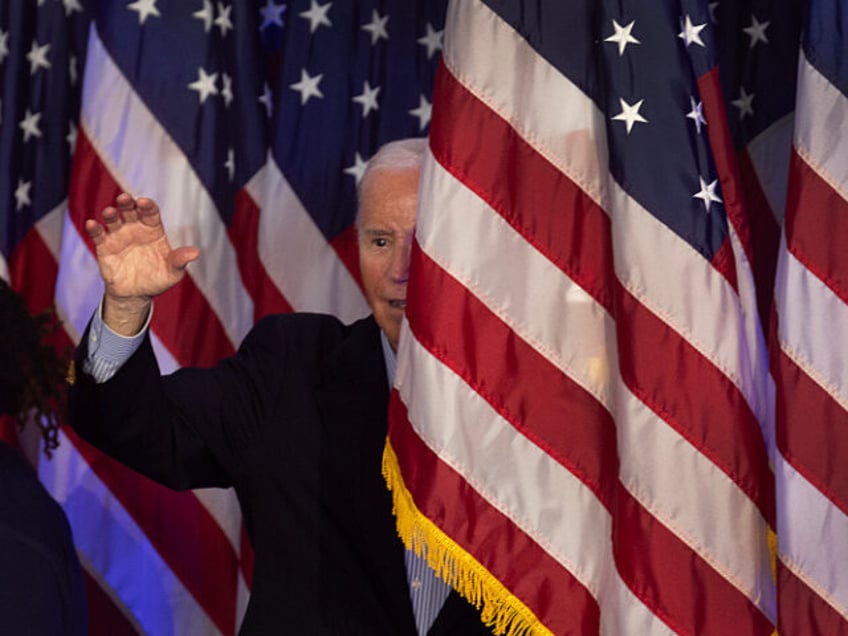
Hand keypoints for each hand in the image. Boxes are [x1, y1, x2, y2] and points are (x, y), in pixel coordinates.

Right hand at [86, 193, 198, 334]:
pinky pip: (98, 234)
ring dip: (111, 213)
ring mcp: (119, 236)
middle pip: (130, 210)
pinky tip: (92, 224)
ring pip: (113, 219)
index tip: (144, 203)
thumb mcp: (173, 272)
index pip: (150, 212)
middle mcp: (135, 229)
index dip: (147, 206)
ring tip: (110, 212)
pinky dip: (94, 228)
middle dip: (127, 202)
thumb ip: (180, 260)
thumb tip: (195, 253)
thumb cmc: (158, 279)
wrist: (137, 295)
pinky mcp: (105, 246)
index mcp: (153, 230)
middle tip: (125, 198)